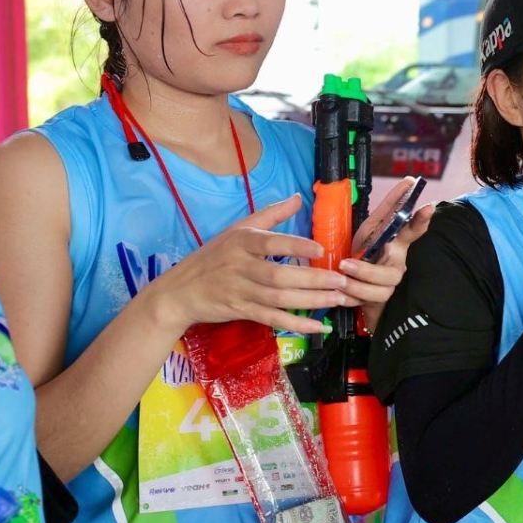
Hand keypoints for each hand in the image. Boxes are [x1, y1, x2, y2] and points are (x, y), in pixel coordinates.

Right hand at [150, 194, 352, 337]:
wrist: (179, 291)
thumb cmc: (212, 256)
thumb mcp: (236, 229)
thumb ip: (271, 214)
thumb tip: (299, 197)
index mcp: (241, 241)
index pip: (271, 242)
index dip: (295, 245)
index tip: (321, 249)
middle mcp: (241, 266)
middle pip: (279, 275)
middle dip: (313, 279)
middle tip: (342, 280)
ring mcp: (241, 291)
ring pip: (279, 299)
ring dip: (311, 300)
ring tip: (338, 298)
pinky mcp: (242, 311)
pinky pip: (273, 319)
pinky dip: (296, 323)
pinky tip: (318, 325)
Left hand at [345, 179, 437, 327]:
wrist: (353, 292)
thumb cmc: (360, 256)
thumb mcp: (367, 234)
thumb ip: (383, 215)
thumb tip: (400, 186)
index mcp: (393, 245)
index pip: (410, 232)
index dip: (420, 220)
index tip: (429, 206)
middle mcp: (395, 266)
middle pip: (392, 272)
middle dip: (368, 271)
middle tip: (345, 264)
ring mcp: (387, 287)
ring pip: (379, 292)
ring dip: (356, 286)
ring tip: (339, 280)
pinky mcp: (376, 304)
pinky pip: (364, 305)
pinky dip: (349, 300)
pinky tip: (338, 297)